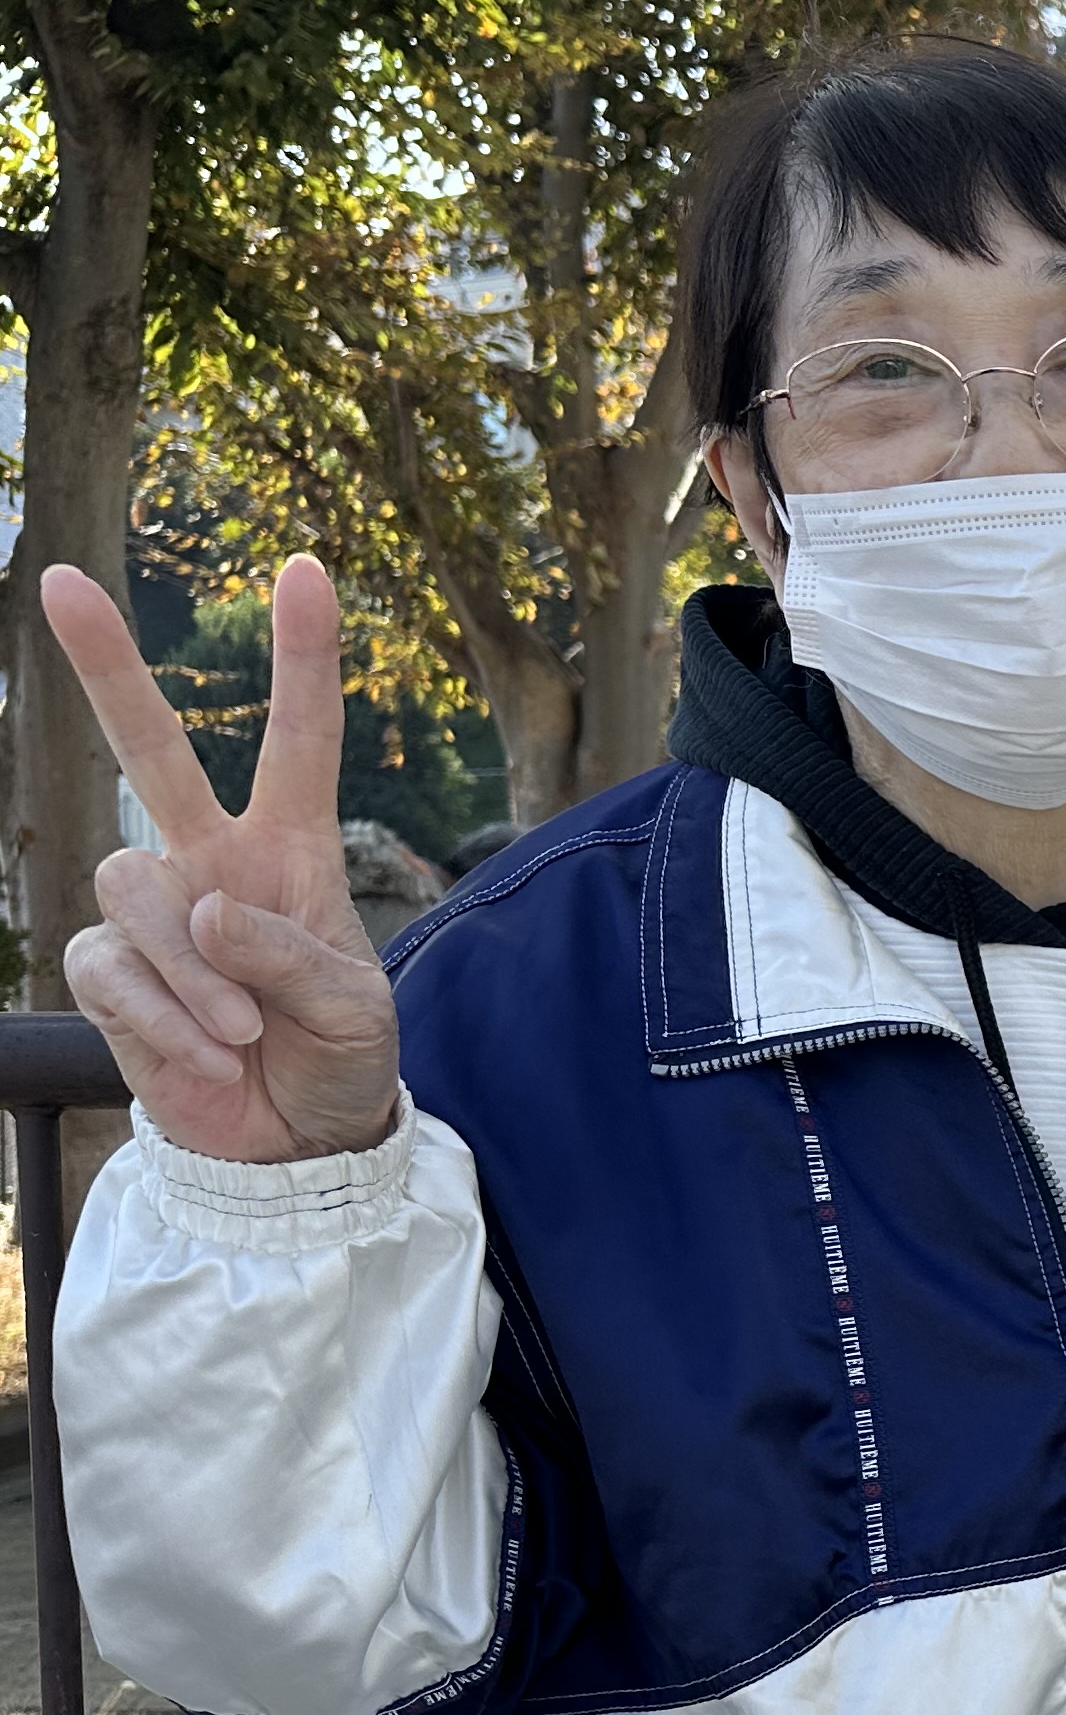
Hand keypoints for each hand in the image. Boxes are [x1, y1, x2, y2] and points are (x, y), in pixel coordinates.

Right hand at [45, 556, 397, 1162]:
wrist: (293, 1144)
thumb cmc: (340, 1058)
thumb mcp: (357, 1011)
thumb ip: (293, 955)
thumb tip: (208, 906)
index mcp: (292, 850)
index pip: (300, 740)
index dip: (303, 657)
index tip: (304, 569)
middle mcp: (211, 860)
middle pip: (150, 749)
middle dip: (106, 665)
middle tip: (60, 580)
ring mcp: (153, 913)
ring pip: (135, 888)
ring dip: (195, 971)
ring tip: (246, 1033)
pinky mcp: (109, 971)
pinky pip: (114, 967)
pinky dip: (164, 1016)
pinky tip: (205, 1054)